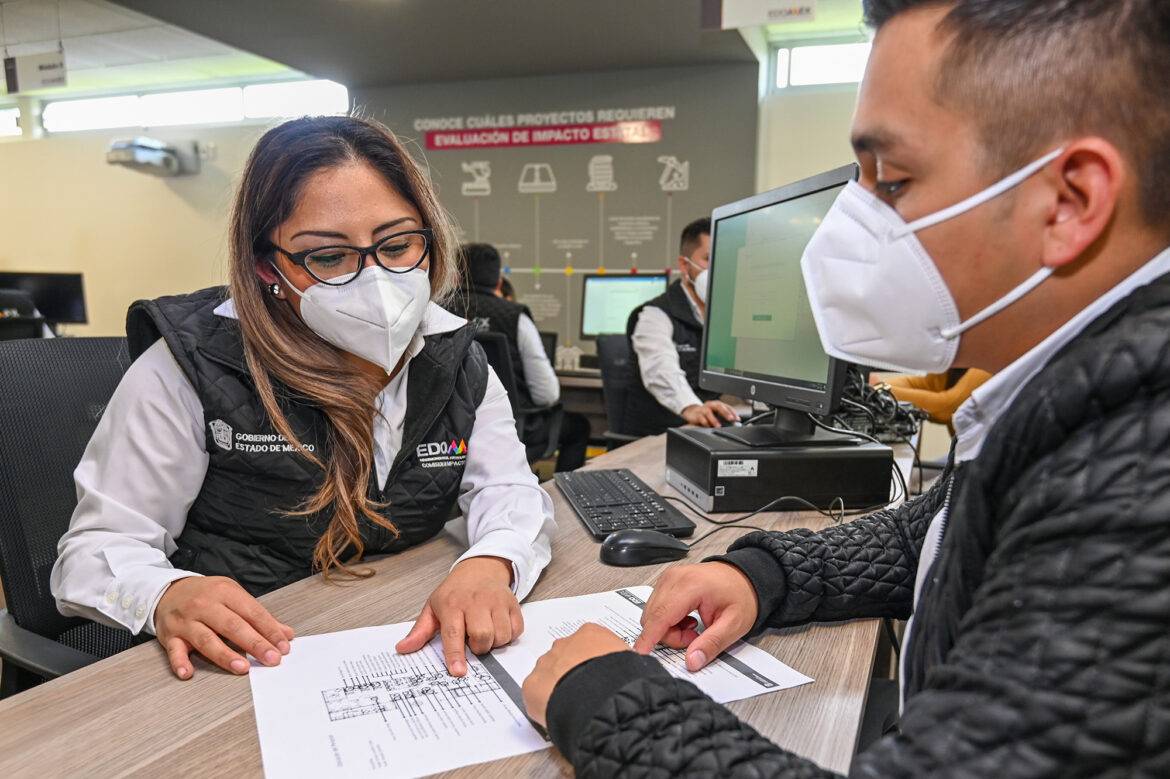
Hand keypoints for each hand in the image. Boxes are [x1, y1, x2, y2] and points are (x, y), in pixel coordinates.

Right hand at [154, 576, 294, 679]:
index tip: (284, 646)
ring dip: (225, 655)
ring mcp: (186, 620)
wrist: (169, 590)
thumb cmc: (207, 595)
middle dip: (254, 644)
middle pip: (232, 626)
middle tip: (272, 659)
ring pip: (207, 639)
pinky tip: (188, 674)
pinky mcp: (170, 635)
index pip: (252, 612)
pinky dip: (180, 662)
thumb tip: (286, 634)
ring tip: (243, 668)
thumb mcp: (234, 596)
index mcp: (225, 592)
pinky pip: (174, 650)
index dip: (269, 630)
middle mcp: (205, 605)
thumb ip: (258, 616)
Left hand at [395, 556, 521, 675]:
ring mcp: (497, 601)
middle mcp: (476, 601)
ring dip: (494, 642)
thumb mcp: (433, 607)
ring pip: (501, 635)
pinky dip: (508, 635)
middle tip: (472, 640)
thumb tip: (403, 648)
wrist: (480, 569)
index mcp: (452, 604)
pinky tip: (498, 627)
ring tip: (485, 633)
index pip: (453, 633)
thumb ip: (420, 631)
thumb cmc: (455, 592)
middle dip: (478, 647)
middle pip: (482, 636)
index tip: (458, 672)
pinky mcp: (513, 603)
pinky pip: (516, 630)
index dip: (455, 654)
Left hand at [522, 623, 630, 727]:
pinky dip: (544, 703)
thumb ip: (624, 662)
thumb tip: (631, 670)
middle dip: (572, 673)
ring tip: (572, 705)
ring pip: (548, 674)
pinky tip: (558, 712)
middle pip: (565, 657)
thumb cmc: (621, 680)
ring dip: (557, 686)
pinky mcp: (532, 685)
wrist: (601, 699)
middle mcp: (564, 643)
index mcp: (590, 634)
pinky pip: (536, 694)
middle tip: (584, 692)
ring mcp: (546, 662)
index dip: (592, 662)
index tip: (597, 676)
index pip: (588, 644)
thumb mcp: (633, 663)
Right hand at [634, 562, 757, 670]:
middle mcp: (674, 578)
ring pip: (652, 614)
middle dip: (669, 636)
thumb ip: (711, 644)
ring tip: (693, 628)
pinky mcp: (667, 581)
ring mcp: (668, 578)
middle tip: (694, 638)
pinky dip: (668, 620)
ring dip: (668, 629)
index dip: (649, 636)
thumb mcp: (733, 625)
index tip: (640, 652)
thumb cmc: (740, 595)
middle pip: (653, 617)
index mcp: (690, 585)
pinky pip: (656, 607)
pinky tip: (686, 619)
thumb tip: (692, 661)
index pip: (661, 615)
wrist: (744, 576)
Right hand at [681, 400, 738, 427]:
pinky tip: (708, 426)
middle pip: (718, 406)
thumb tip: (735, 423)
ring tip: (718, 426)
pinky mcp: (696, 415)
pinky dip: (705, 423)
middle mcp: (710, 405)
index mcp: (717, 404)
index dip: (733, 412)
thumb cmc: (706, 414)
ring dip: (714, 419)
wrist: (691, 413)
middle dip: (725, 413)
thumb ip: (724, 418)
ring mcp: (703, 409)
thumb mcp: (716, 414)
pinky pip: (700, 418)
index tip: (737, 419)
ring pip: (708, 412)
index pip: (726, 406)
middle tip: (731, 419)